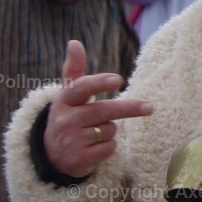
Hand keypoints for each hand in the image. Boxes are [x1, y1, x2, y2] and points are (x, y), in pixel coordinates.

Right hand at [43, 40, 152, 177]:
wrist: (51, 155)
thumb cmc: (67, 116)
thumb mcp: (67, 94)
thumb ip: (74, 69)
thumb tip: (74, 42)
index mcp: (64, 100)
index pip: (81, 88)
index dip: (99, 83)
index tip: (117, 79)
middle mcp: (65, 119)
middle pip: (104, 110)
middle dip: (129, 108)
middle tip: (150, 107)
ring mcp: (71, 140)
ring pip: (109, 130)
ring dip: (111, 130)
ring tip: (96, 132)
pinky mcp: (79, 159)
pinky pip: (109, 148)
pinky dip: (109, 146)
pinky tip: (96, 147)